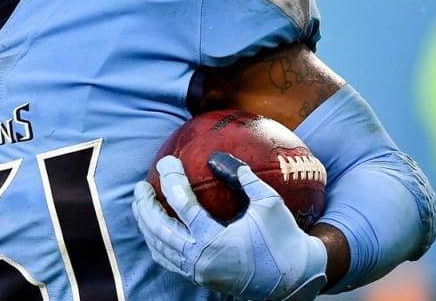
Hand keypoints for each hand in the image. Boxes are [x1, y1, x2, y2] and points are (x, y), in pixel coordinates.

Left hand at [132, 153, 327, 300]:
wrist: (294, 278)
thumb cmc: (283, 237)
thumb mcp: (268, 202)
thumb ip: (243, 177)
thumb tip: (218, 157)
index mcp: (215, 239)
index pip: (182, 205)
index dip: (171, 179)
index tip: (167, 162)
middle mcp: (201, 258)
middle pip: (160, 229)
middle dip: (146, 205)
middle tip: (141, 186)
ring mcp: (198, 271)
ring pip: (160, 247)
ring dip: (146, 224)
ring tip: (141, 205)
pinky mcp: (200, 278)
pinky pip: (168, 261)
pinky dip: (156, 243)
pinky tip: (153, 229)